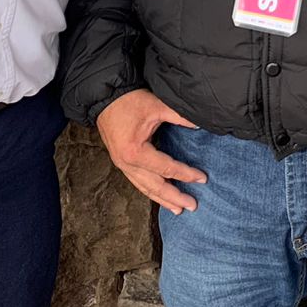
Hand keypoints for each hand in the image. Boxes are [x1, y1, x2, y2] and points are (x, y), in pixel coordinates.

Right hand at [95, 89, 205, 214]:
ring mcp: (122, 165)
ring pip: (144, 188)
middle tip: (193, 205)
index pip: (167, 168)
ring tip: (178, 209)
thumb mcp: (157, 106)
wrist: (104, 97)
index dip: (186, 174)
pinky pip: (137, 182)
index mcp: (136, 152)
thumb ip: (180, 117)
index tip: (203, 178)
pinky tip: (159, 195)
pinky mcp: (121, 162)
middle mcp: (127, 163)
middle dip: (175, 197)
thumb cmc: (129, 101)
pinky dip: (150, 191)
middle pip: (155, 186)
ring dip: (162, 199)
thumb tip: (200, 124)